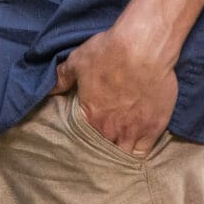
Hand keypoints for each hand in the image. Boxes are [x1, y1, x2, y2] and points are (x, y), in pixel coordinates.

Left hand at [54, 18, 178, 156]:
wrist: (144, 48)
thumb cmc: (109, 52)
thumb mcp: (78, 61)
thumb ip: (62, 78)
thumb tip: (49, 90)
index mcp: (91, 116)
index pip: (82, 139)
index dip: (82, 139)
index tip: (83, 137)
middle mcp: (111, 129)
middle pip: (101, 150)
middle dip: (99, 148)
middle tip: (99, 143)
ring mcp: (133, 131)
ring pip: (121, 155)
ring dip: (117, 153)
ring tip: (115, 147)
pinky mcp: (154, 128)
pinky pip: (143, 153)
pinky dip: (137, 153)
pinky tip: (133, 149)